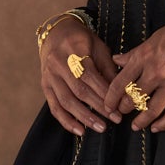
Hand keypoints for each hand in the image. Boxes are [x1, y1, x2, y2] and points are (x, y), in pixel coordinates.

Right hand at [39, 19, 123, 135]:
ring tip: (101, 128)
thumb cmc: (82, 41)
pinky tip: (80, 131)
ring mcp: (49, 75)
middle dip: (99, 107)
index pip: (91, 77)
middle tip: (115, 119)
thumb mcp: (98, 47)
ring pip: (66, 101)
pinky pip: (54, 107)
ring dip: (85, 117)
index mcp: (74, 49)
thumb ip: (108, 69)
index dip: (105, 93)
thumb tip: (120, 93)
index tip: (120, 107)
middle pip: (79, 90)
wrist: (55, 33)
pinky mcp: (44, 85)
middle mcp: (58, 63)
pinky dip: (66, 121)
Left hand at [102, 3, 164, 132]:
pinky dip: (163, 123)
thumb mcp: (158, 36)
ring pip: (151, 109)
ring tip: (136, 126)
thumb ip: (137, 52)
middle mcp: (156, 71)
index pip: (120, 81)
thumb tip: (118, 60)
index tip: (108, 104)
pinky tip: (157, 128)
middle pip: (133, 97)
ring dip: (141, 120)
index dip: (111, 97)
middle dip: (124, 109)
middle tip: (121, 114)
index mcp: (145, 55)